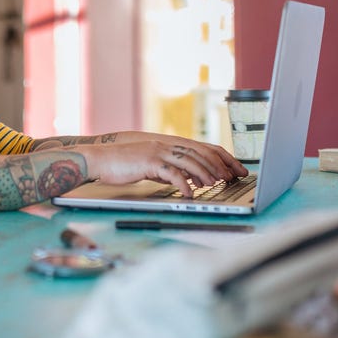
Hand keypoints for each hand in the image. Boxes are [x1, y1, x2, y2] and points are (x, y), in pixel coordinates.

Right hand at [79, 135, 247, 197]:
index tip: (237, 169)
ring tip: (215, 184)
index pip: (204, 148)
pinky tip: (189, 193)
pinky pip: (171, 173)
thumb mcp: (153, 167)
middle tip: (233, 178)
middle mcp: (167, 145)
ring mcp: (159, 152)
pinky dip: (183, 183)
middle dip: (220, 165)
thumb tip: (191, 180)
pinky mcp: (149, 161)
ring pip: (189, 161)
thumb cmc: (124, 165)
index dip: (223, 158)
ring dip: (204, 173)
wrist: (100, 160)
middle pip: (201, 152)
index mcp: (171, 145)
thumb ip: (172, 170)